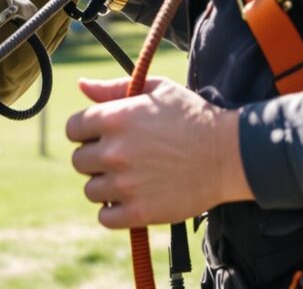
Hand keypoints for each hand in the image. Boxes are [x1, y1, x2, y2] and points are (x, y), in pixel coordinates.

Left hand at [66, 76, 250, 227]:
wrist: (229, 154)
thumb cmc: (192, 117)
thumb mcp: (156, 91)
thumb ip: (114, 88)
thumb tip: (81, 85)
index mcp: (115, 118)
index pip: (73, 129)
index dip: (87, 132)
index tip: (103, 136)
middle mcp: (114, 151)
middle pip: (79, 160)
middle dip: (96, 158)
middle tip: (123, 157)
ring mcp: (125, 184)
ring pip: (91, 189)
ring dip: (106, 185)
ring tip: (131, 178)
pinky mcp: (139, 212)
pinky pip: (105, 217)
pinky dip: (115, 211)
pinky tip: (133, 199)